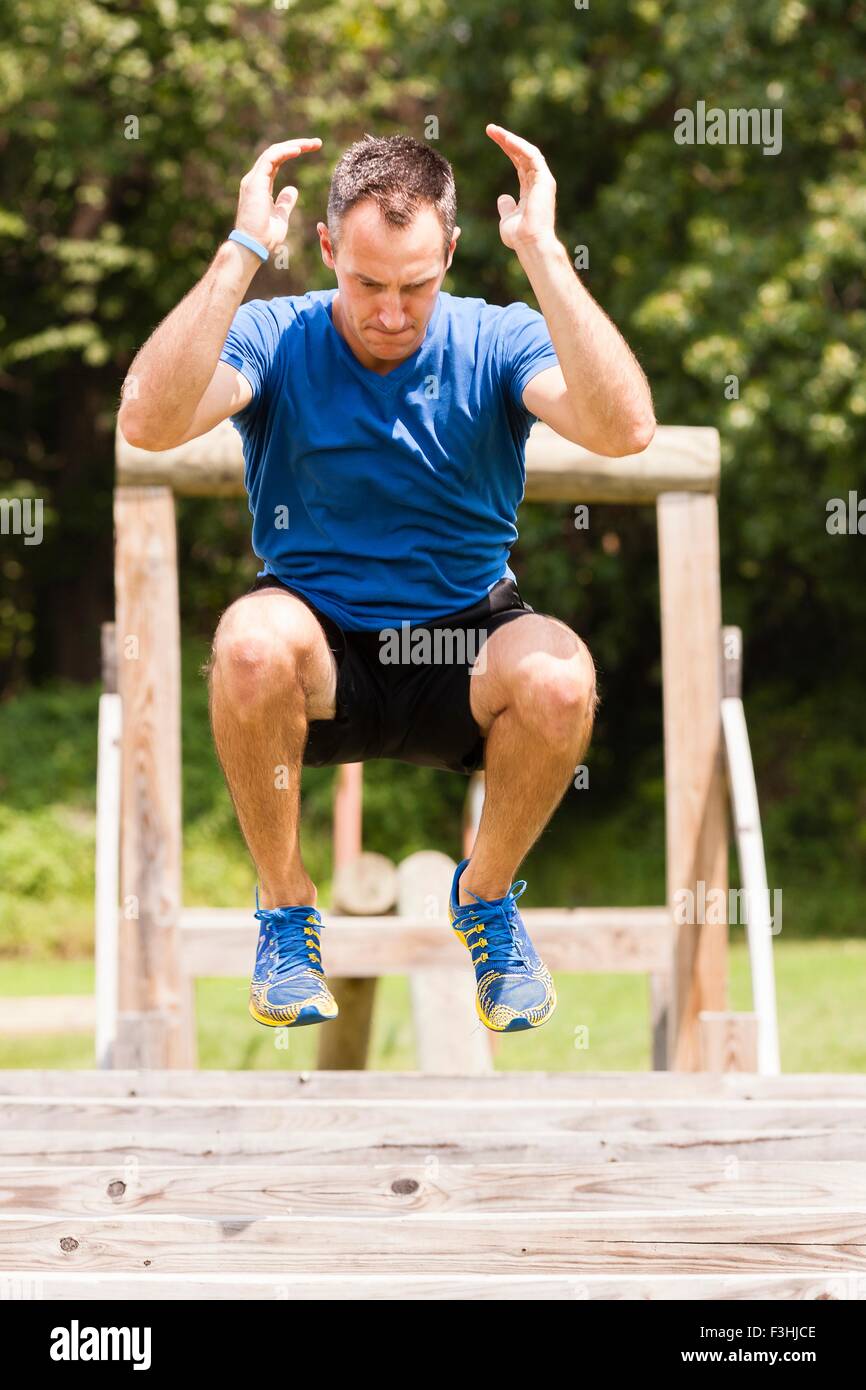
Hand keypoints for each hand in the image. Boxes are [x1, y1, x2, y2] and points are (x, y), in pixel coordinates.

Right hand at [235, 138, 321, 252]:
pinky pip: (270, 159)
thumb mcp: (281, 216)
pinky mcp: (255, 182)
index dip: (293, 152)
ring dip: (293, 145)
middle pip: (276, 153)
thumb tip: (292, 190)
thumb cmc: (265, 237)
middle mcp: (255, 179)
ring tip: (311, 144)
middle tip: (317, 143)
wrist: (253, 246)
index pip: (277, 161)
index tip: (312, 149)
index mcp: (260, 185)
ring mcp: (253, 180)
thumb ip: (285, 202)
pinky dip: (284, 152)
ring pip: (273, 152)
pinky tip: (298, 150)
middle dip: (297, 145)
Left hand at [486, 124, 557, 252]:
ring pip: (527, 151)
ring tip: (495, 130)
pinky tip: (507, 139)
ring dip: (511, 139)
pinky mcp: (545, 180)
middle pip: (522, 154)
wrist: (530, 243)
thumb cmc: (519, 236)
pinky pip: (532, 156)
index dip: (506, 149)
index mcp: (530, 190)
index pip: (518, 163)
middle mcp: (538, 182)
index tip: (492, 137)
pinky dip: (520, 146)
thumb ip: (506, 207)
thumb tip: (503, 197)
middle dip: (506, 140)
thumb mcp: (507, 219)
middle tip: (490, 128)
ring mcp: (543, 180)